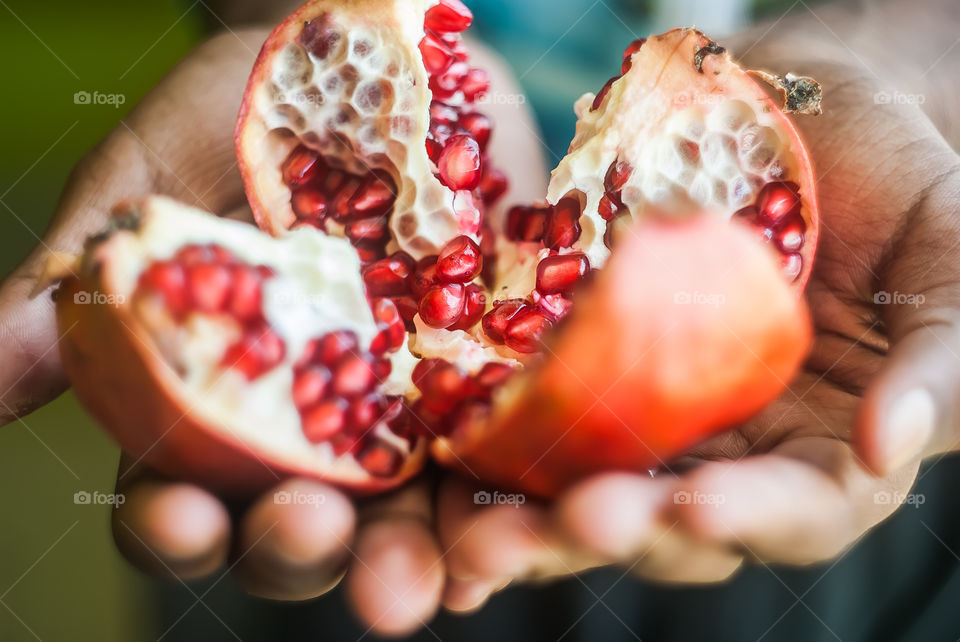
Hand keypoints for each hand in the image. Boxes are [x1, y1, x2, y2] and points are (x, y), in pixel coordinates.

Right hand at [0, 27, 547, 635]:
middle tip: (309, 534)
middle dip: (302, 549)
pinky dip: (509, 492)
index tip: (179, 513)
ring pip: (409, 514)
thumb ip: (72, 289)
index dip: (175, 525)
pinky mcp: (492, 371)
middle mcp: (314, 429)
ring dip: (419, 556)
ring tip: (431, 582)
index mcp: (219, 406)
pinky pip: (503, 451)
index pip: (182, 499)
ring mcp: (409, 407)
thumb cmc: (237, 118)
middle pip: (301, 530)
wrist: (367, 58)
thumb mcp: (146, 187)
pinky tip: (514, 515)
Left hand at [434, 31, 959, 607]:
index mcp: (825, 448)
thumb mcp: (954, 260)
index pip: (796, 511)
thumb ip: (942, 360)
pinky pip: (532, 420)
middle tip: (571, 523)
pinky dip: (488, 456)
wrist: (798, 115)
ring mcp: (649, 412)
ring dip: (529, 523)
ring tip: (476, 538)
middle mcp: (728, 449)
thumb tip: (888, 447)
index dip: (751, 519)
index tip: (698, 507)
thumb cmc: (901, 184)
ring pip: (585, 489)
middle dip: (618, 532)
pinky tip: (445, 469)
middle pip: (671, 523)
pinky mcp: (581, 366)